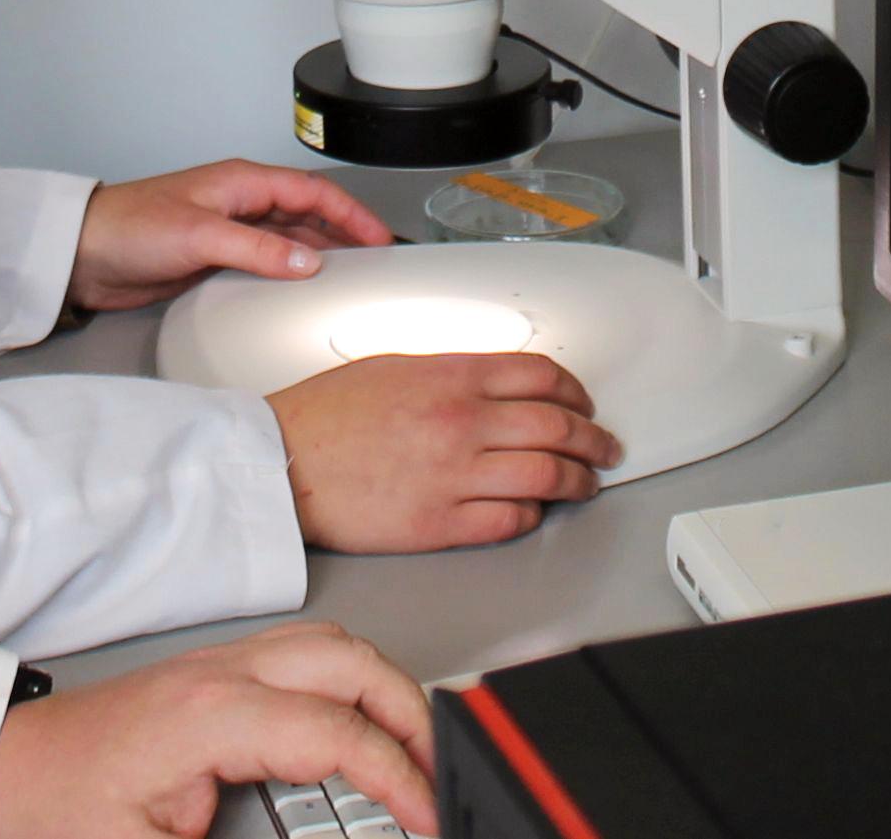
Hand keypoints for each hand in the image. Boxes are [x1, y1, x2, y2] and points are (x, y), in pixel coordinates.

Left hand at [0, 625, 435, 838]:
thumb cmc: (54, 814)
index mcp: (208, 713)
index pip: (335, 729)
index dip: (396, 777)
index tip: (428, 819)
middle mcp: (218, 672)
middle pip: (348, 661)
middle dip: (409, 717)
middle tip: (435, 782)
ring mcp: (214, 664)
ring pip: (330, 647)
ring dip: (381, 692)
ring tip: (408, 758)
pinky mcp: (208, 675)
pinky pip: (301, 658)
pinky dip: (346, 688)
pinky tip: (354, 733)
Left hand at [68, 161, 391, 312]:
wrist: (85, 253)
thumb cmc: (132, 226)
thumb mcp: (200, 235)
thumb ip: (257, 248)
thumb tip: (309, 260)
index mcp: (241, 182)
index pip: (311, 191)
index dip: (350, 212)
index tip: (380, 238)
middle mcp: (239, 203)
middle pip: (306, 214)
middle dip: (344, 232)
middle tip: (376, 261)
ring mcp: (228, 231)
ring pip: (288, 239)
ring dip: (319, 254)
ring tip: (350, 277)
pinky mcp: (214, 259)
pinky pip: (266, 263)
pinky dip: (289, 274)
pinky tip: (300, 292)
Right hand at [268, 353, 619, 552]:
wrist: (284, 462)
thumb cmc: (327, 414)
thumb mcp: (394, 366)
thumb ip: (452, 373)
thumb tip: (496, 384)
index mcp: (452, 376)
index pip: (542, 376)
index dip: (576, 392)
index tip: (585, 404)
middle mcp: (463, 422)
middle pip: (558, 428)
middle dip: (594, 440)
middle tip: (605, 449)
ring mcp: (456, 475)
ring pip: (546, 476)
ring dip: (578, 482)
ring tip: (585, 484)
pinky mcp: (442, 523)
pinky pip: (511, 520)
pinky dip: (533, 515)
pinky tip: (534, 510)